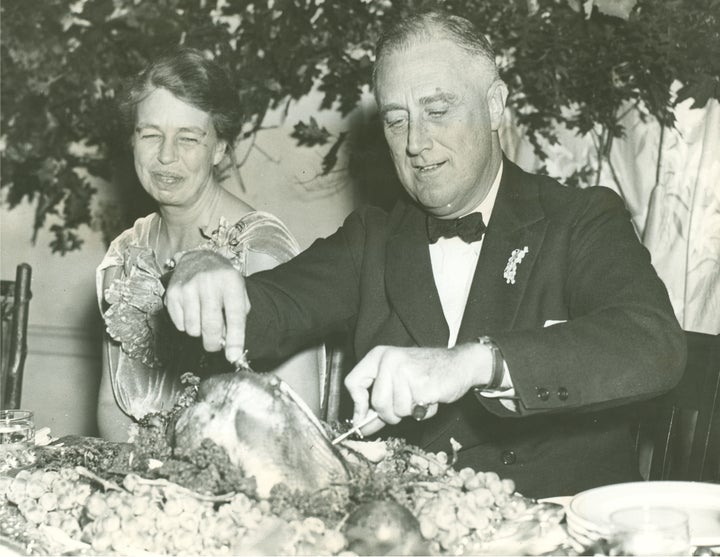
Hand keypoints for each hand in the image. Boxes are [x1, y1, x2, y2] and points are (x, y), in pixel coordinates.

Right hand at [165, 250, 249, 362]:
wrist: (199, 259)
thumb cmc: (222, 280)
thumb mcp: (239, 292)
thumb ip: (238, 317)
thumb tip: (229, 344)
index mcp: (230, 282)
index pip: (235, 316)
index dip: (235, 339)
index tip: (234, 356)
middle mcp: (209, 283)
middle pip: (211, 327)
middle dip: (214, 344)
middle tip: (215, 346)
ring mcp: (188, 287)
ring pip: (193, 329)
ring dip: (200, 332)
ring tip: (203, 319)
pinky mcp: (172, 293)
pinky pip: (180, 325)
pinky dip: (187, 325)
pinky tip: (192, 312)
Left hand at [344, 344, 489, 435]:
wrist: (459, 364)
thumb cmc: (426, 373)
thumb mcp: (396, 382)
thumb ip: (376, 405)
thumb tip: (360, 427)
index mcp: (379, 356)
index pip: (353, 382)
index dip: (357, 405)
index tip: (363, 417)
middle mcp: (389, 360)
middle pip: (377, 403)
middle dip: (391, 414)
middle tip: (405, 406)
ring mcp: (406, 370)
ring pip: (396, 410)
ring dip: (410, 411)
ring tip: (420, 396)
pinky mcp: (422, 383)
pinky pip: (415, 411)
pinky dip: (423, 412)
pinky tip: (430, 397)